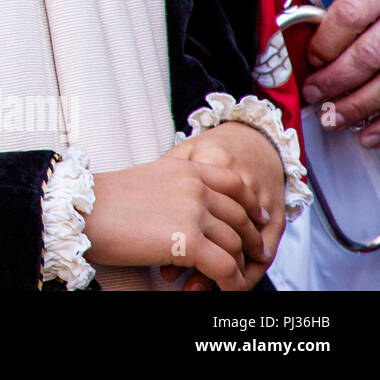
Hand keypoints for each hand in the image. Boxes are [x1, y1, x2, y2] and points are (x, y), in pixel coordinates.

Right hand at [83, 155, 268, 290]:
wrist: (81, 210)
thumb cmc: (102, 202)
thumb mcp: (147, 182)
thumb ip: (175, 190)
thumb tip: (190, 214)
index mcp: (184, 169)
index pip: (234, 182)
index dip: (250, 204)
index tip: (258, 218)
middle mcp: (195, 187)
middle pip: (239, 217)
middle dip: (250, 240)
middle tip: (253, 256)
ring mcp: (194, 212)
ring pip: (235, 245)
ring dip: (238, 267)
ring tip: (233, 281)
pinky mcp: (189, 241)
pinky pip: (225, 268)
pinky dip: (230, 284)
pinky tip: (226, 291)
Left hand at [164, 122, 285, 284]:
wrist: (250, 137)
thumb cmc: (210, 148)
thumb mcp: (182, 154)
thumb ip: (167, 175)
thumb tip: (146, 213)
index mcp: (214, 161)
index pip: (201, 210)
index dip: (182, 244)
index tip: (166, 268)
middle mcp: (243, 178)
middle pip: (226, 232)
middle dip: (205, 266)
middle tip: (186, 284)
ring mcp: (263, 196)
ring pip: (248, 244)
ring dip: (230, 271)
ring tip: (206, 286)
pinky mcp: (277, 208)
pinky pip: (269, 244)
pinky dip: (253, 266)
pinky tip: (235, 279)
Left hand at [305, 0, 379, 146]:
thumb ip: (341, 19)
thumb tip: (309, 60)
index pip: (348, 16)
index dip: (325, 44)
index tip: (310, 63)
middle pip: (369, 55)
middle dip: (335, 81)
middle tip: (313, 96)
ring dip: (357, 108)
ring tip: (333, 120)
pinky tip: (368, 136)